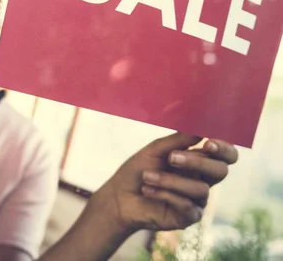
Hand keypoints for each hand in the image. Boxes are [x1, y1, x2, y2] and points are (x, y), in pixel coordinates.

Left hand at [99, 133, 237, 231]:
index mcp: (198, 161)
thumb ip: (178, 140)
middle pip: (220, 171)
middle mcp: (202, 180)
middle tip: (172, 157)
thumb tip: (201, 128)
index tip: (208, 143)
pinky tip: (147, 191)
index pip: (225, 155)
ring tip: (147, 177)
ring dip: (169, 181)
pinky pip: (187, 205)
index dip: (223, 149)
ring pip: (200, 189)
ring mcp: (197, 200)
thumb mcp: (155, 150)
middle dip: (197, 162)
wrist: (119, 196)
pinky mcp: (188, 217)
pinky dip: (164, 195)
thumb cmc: (137, 170)